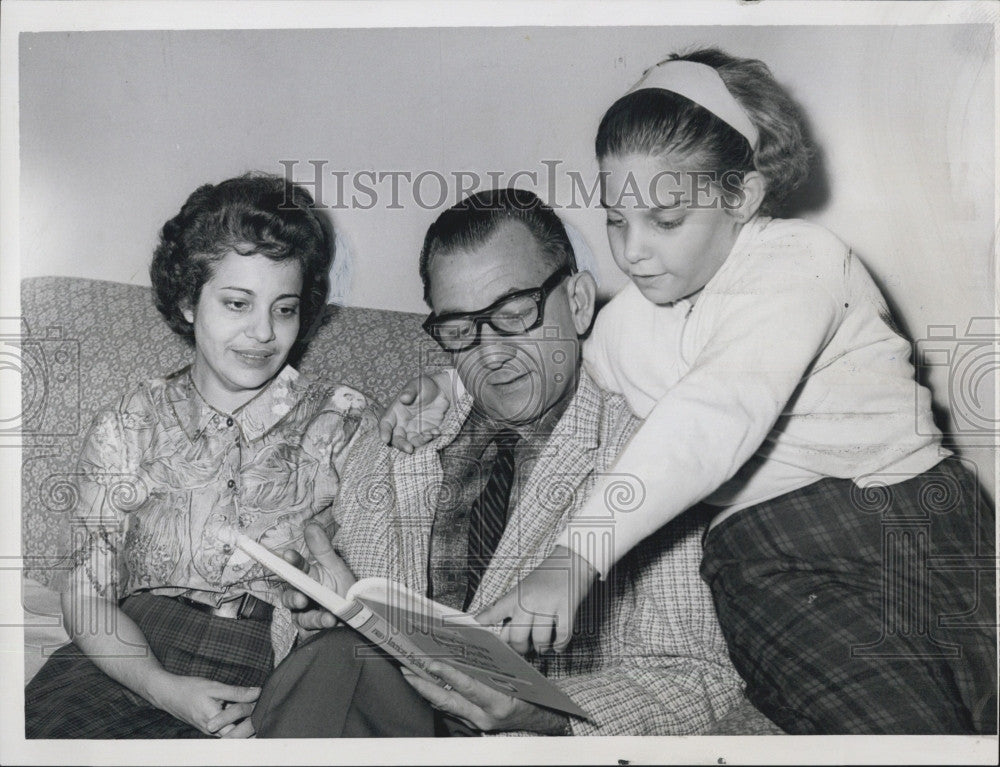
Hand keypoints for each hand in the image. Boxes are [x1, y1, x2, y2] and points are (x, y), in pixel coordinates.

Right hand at [148, 672, 259, 736]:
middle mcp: (212, 730)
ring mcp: (210, 730)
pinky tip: (243, 709)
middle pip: (237, 735)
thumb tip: (258, 692)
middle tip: (263, 717)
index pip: (239, 732)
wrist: (168, 694)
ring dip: (243, 723)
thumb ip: (237, 692)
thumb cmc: (190, 689)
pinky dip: (235, 720)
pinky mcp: (209, 726)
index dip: (254, 724)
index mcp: (214, 722)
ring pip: (232, 731)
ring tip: (255, 712)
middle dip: (251, 727)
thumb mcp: (215, 687)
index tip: (264, 716)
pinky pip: (225, 727)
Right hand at [279, 523, 356, 632]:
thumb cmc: (342, 589)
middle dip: (294, 597)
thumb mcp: (336, 568)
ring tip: (328, 617)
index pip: (295, 568)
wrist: (358, 614)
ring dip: (313, 617)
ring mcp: (305, 615)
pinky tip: (333, 623)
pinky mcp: (312, 631)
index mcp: (306, 577)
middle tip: (302, 598)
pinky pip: (312, 631)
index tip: (289, 555)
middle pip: (289, 597)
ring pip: (300, 617)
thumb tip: (311, 526)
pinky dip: (322, 627)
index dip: (291, 562)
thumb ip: (323, 549)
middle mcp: (302, 596)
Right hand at [378, 371, 453, 452]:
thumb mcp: (416, 385)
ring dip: (419, 442)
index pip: (386, 423)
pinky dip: (430, 439)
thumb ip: (410, 392)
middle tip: (409, 449)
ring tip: (430, 435)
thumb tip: (404, 397)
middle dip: (401, 445)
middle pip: (396, 438)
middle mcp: (402, 423)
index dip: (384, 432)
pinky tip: (437, 432)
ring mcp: (414, 429)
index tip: (385, 439)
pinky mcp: (425, 432)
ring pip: (411, 442)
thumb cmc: (424, 386)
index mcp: (395, 411)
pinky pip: (425, 440)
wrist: (440, 391)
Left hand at [400, 661, 569, 733]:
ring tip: (410, 674)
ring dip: (425, 689)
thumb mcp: (519, 675)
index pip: (467, 687)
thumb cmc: (533, 692)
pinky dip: (437, 696)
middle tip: (406, 669)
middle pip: (446, 700)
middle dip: (423, 684)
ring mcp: (478, 722)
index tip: (431, 662)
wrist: (542, 718)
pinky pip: (451, 709)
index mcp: (499, 702)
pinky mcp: (474, 723)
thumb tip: (473, 645)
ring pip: (444, 705)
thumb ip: (497, 663)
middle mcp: (485, 716)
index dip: (448, 675)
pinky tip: (426, 685)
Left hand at [476, 546, 598, 654]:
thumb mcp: (523, 588)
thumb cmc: (547, 576)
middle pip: (517, 637)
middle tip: (524, 649)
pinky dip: (559, 645)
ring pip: (540, 640)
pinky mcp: (567, 607)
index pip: (493, 614)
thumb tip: (500, 632)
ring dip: (542, 648)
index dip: (482, 627)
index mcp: (516, 595)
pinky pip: (562, 636)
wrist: (572, 560)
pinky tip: (557, 645)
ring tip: (543, 646)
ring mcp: (548, 604)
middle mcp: (529, 600)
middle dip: (521, 649)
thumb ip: (511, 609)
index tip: (475, 637)